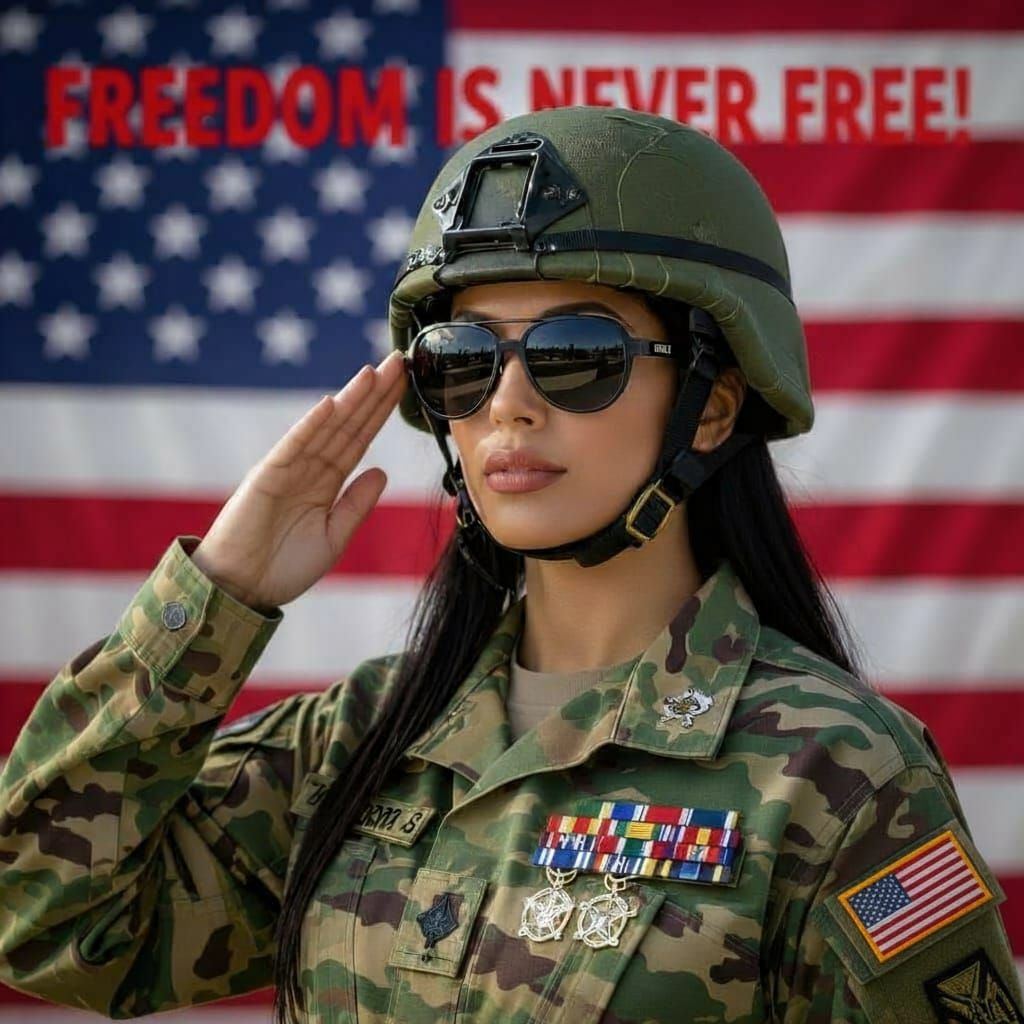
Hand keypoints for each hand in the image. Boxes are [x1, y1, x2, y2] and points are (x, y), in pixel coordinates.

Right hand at [191, 350, 407, 609]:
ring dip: (350, 399)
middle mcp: (310, 468)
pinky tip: (331, 404)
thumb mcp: (335, 537)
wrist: (242, 590)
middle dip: (375, 394)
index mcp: (327, 482)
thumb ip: (357, 504)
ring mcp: (288, 468)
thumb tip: (382, 470)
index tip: (404, 384)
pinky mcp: (266, 476)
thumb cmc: (285, 567)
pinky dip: (311, 425)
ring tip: (375, 372)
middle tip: (400, 361)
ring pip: (327, 428)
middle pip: (349, 424)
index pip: (360, 438)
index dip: (381, 412)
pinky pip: (293, 446)